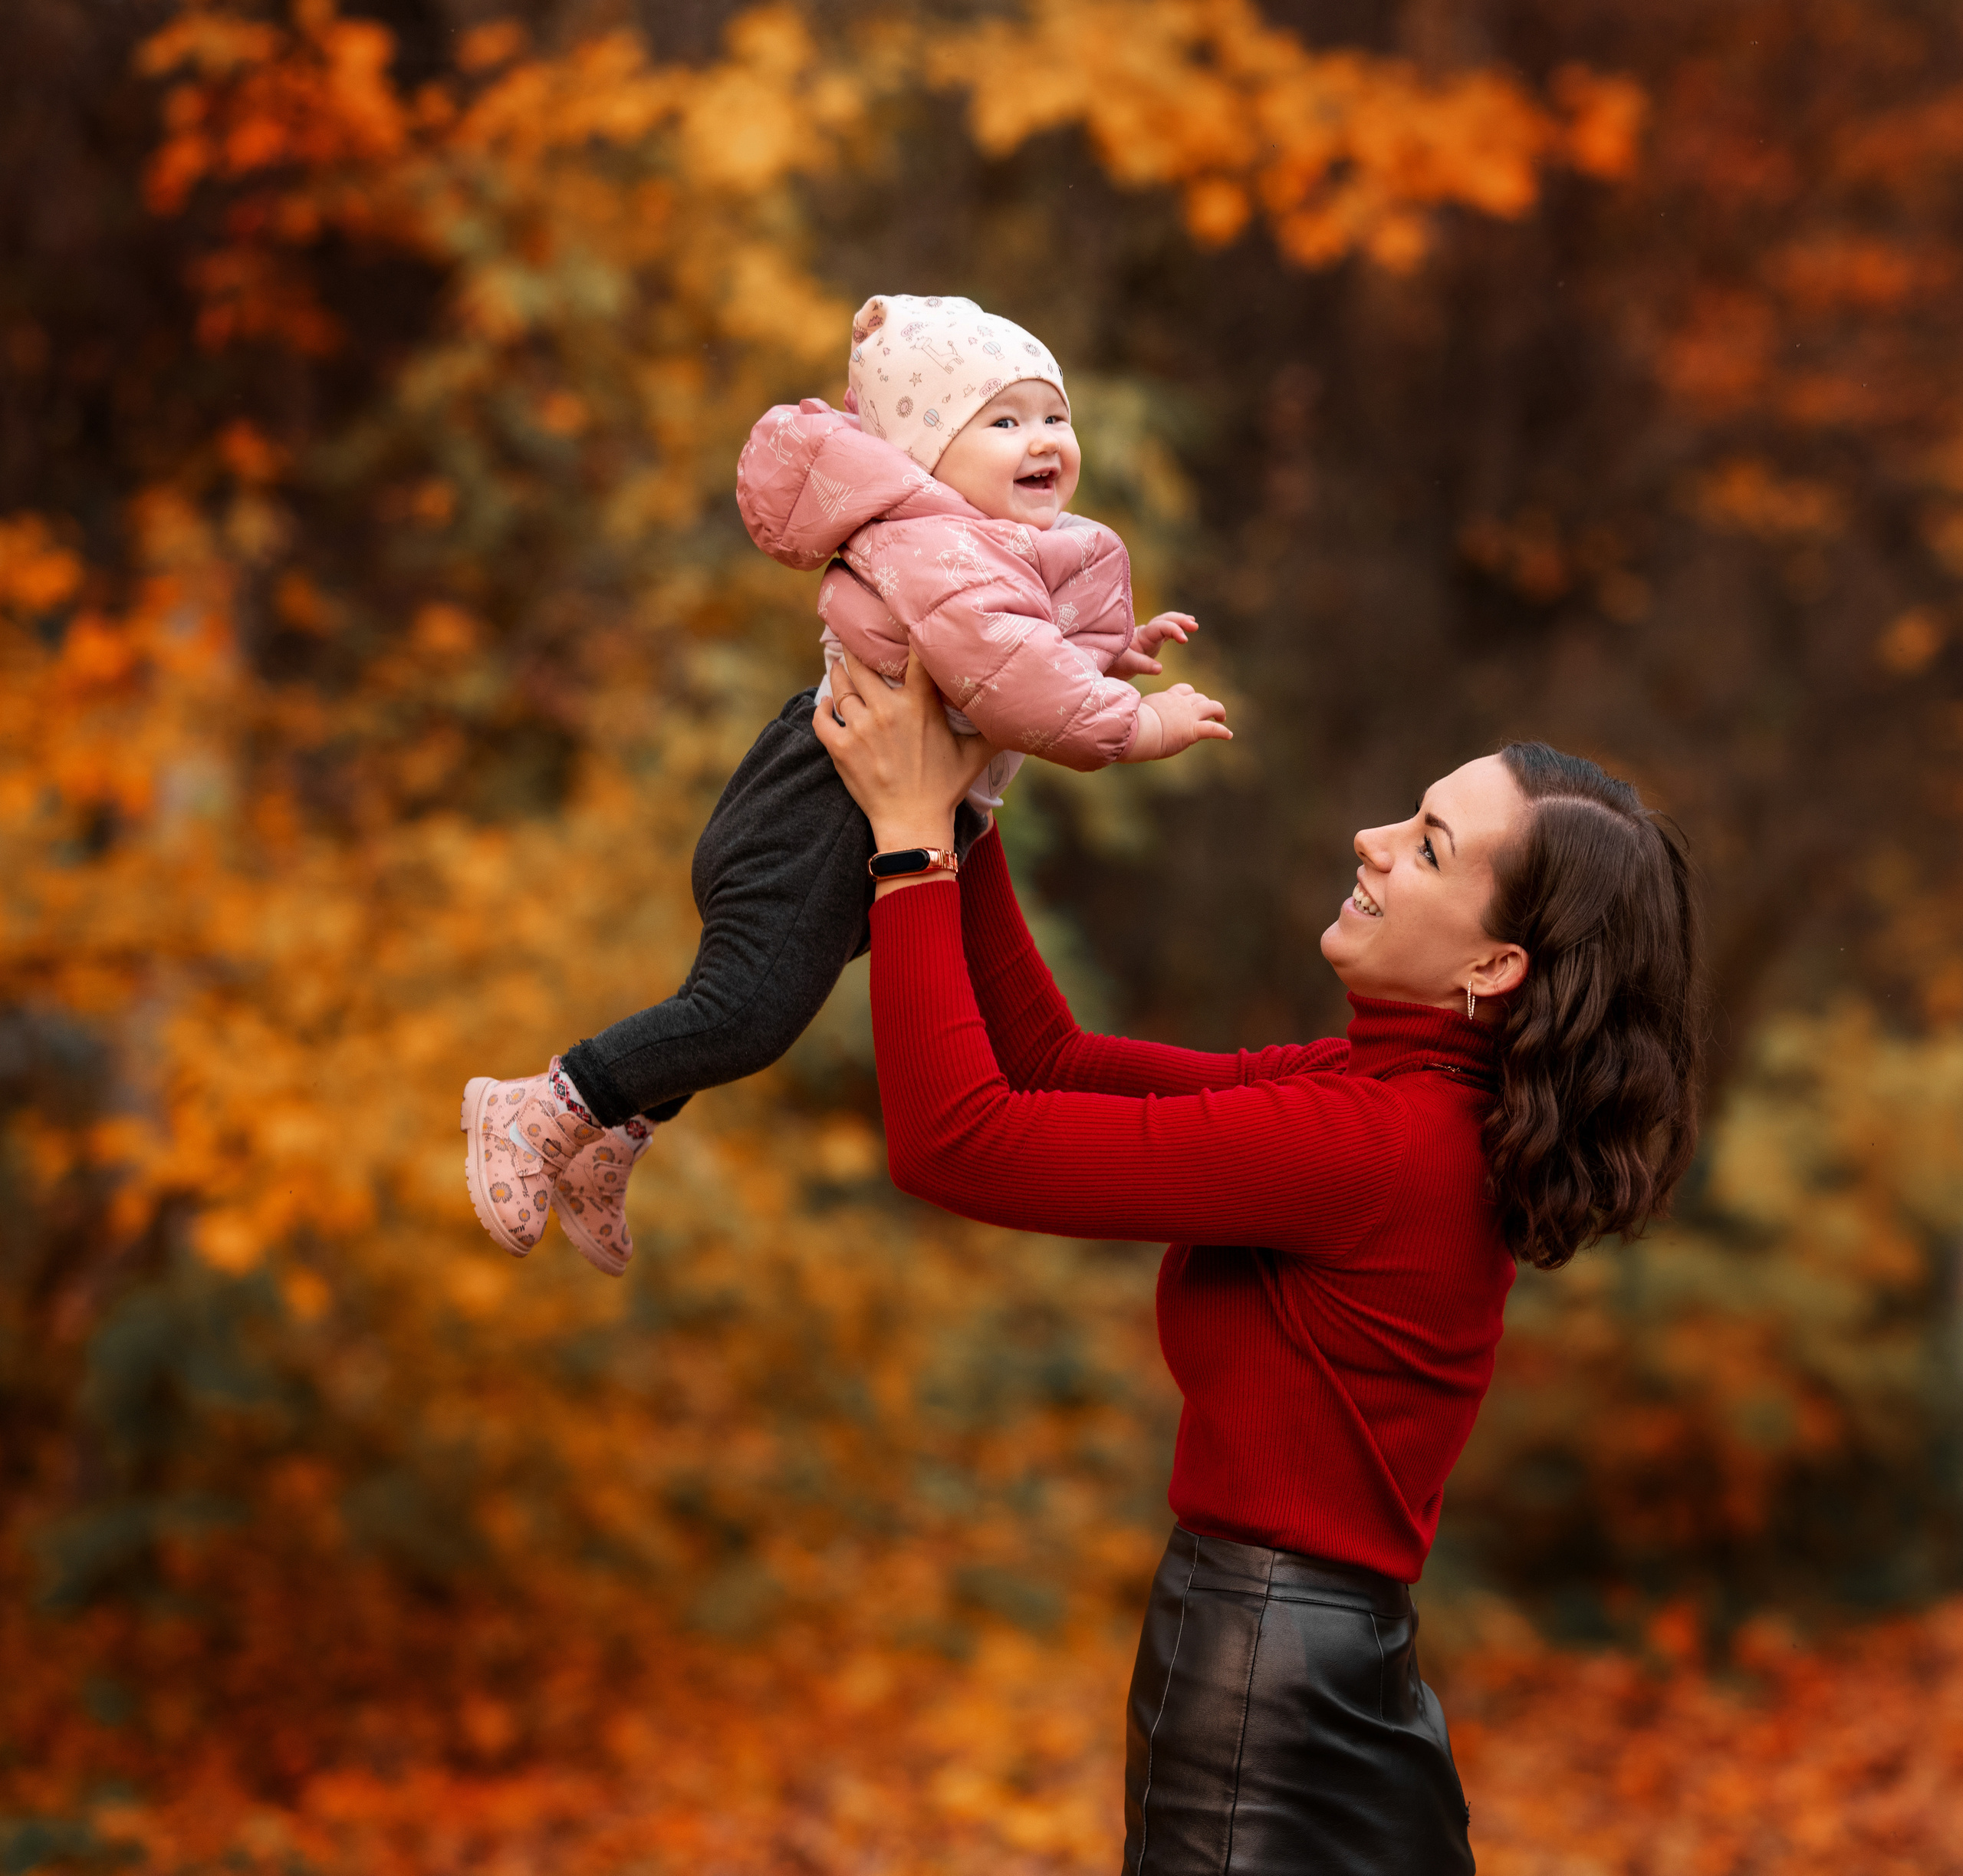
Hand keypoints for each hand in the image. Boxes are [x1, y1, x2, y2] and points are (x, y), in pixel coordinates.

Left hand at [812, 647, 998, 892]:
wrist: (914, 824)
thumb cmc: (946, 788)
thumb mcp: (976, 754)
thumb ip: (995, 729)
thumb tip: (1022, 713)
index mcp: (920, 705)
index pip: (913, 656)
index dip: (905, 634)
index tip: (895, 619)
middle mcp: (887, 710)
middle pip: (862, 665)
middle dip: (856, 649)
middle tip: (851, 637)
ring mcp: (860, 728)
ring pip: (841, 687)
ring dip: (838, 674)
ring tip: (838, 664)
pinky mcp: (840, 748)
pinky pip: (821, 718)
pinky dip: (821, 707)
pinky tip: (826, 701)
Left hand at [1109, 610, 1196, 678]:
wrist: (1101, 663)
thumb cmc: (1111, 663)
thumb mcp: (1125, 665)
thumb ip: (1142, 665)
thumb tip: (1160, 669)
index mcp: (1140, 636)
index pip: (1160, 627)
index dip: (1173, 630)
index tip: (1184, 639)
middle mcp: (1145, 633)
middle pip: (1165, 620)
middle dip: (1179, 621)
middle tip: (1194, 625)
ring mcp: (1148, 637)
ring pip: (1166, 623)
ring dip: (1179, 622)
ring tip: (1193, 623)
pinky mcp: (1150, 643)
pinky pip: (1164, 632)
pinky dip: (1174, 630)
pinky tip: (1184, 632)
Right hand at [1119, 682, 1231, 762]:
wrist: (1135, 730)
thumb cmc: (1128, 724)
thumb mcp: (1131, 713)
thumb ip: (1133, 712)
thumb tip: (1117, 714)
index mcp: (1166, 698)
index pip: (1182, 691)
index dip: (1189, 695)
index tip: (1191, 701)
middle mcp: (1179, 703)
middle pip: (1198, 697)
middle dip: (1205, 703)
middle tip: (1210, 712)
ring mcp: (1188, 715)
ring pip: (1210, 706)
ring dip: (1218, 711)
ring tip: (1222, 718)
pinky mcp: (1193, 730)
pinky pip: (1213, 729)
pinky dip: (1222, 731)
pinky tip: (1228, 735)